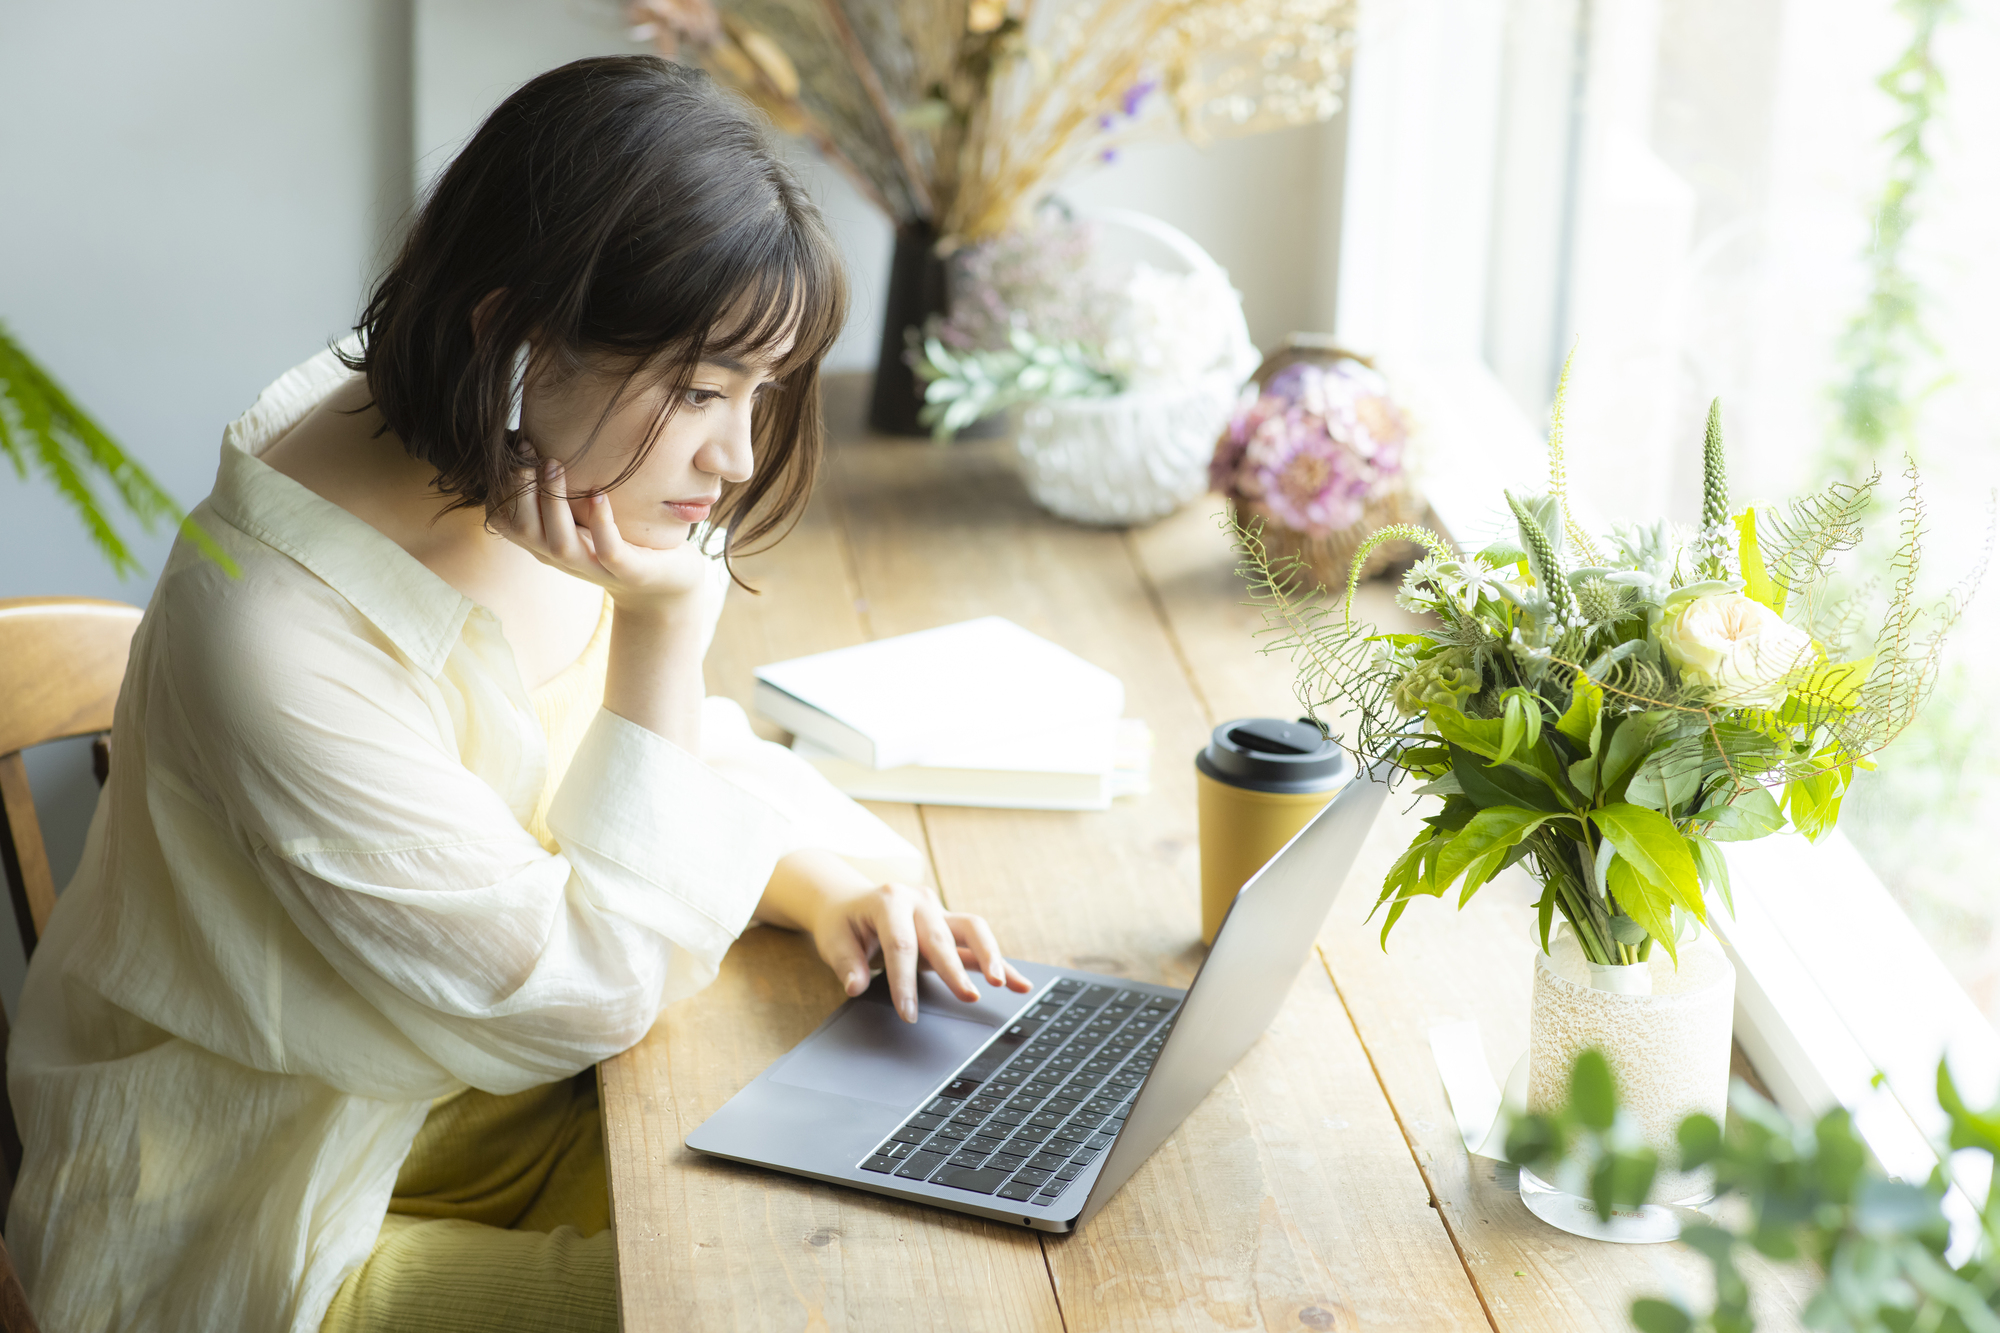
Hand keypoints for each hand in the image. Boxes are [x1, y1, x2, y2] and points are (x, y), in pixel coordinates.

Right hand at [496, 459, 714, 619]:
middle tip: (528, 448)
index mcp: (547, 544)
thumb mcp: (583, 517)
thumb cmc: (621, 541)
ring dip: (553, 501)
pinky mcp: (629, 572)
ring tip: (554, 463)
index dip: (499, 490)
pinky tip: (599, 495)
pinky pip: (608, 551)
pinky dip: (601, 523)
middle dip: (521, 488)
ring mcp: (595, 568)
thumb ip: (560, 495)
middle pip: (524, 529)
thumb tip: (538, 445)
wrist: (666, 586)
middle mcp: (564, 558)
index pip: (506, 523)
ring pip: (560, 542)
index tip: (510, 452)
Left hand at [810, 881, 1031, 1021]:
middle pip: (940, 938)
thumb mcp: (834, 941)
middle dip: (954, 970)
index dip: (904, 981)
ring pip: (972, 928)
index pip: (900, 945)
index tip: (908, 1014)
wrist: (849, 901)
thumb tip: (855, 986)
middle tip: (967, 997)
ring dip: (990, 956)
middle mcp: (918, 901)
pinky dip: (999, 963)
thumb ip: (846, 964)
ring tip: (1003, 984)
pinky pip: (978, 943)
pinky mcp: (950, 923)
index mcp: (888, 901)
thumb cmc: (843, 923)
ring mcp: (938, 910)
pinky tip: (1019, 983)